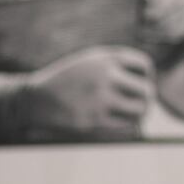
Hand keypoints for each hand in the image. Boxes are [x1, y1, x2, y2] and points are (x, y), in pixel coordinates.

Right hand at [20, 46, 155, 139]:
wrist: (35, 99)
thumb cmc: (70, 79)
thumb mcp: (92, 60)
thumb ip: (118, 63)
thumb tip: (149, 78)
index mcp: (105, 58)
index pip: (144, 65)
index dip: (146, 75)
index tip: (140, 81)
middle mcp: (104, 76)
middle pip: (146, 89)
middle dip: (148, 96)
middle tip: (144, 101)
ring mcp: (99, 99)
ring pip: (140, 109)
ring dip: (143, 112)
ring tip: (140, 113)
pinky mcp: (93, 121)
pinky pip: (126, 125)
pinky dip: (130, 125)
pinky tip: (126, 122)